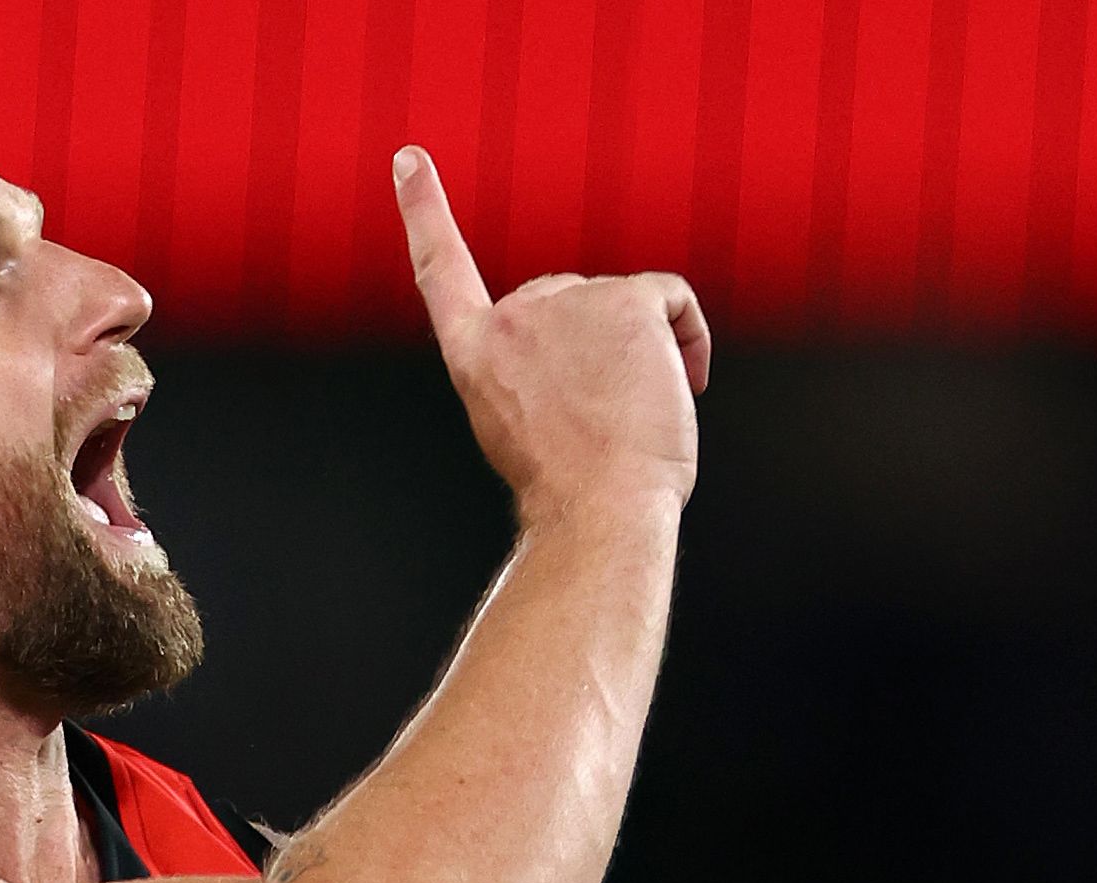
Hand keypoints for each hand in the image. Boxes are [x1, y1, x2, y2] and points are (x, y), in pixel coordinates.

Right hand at [395, 145, 711, 525]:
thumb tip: (592, 347)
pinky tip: (683, 383)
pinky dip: (688, 339)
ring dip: (643, 355)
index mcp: (473, 352)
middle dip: (595, 347)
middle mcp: (511, 317)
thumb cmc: (569, 486)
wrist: (596, 510)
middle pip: (566, 302)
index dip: (424, 209)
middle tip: (603, 416)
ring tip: (635, 415)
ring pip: (624, 308)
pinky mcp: (625, 301)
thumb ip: (533, 367)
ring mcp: (567, 303)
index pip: (441, 269)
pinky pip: (670, 302)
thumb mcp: (521, 422)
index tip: (408, 158)